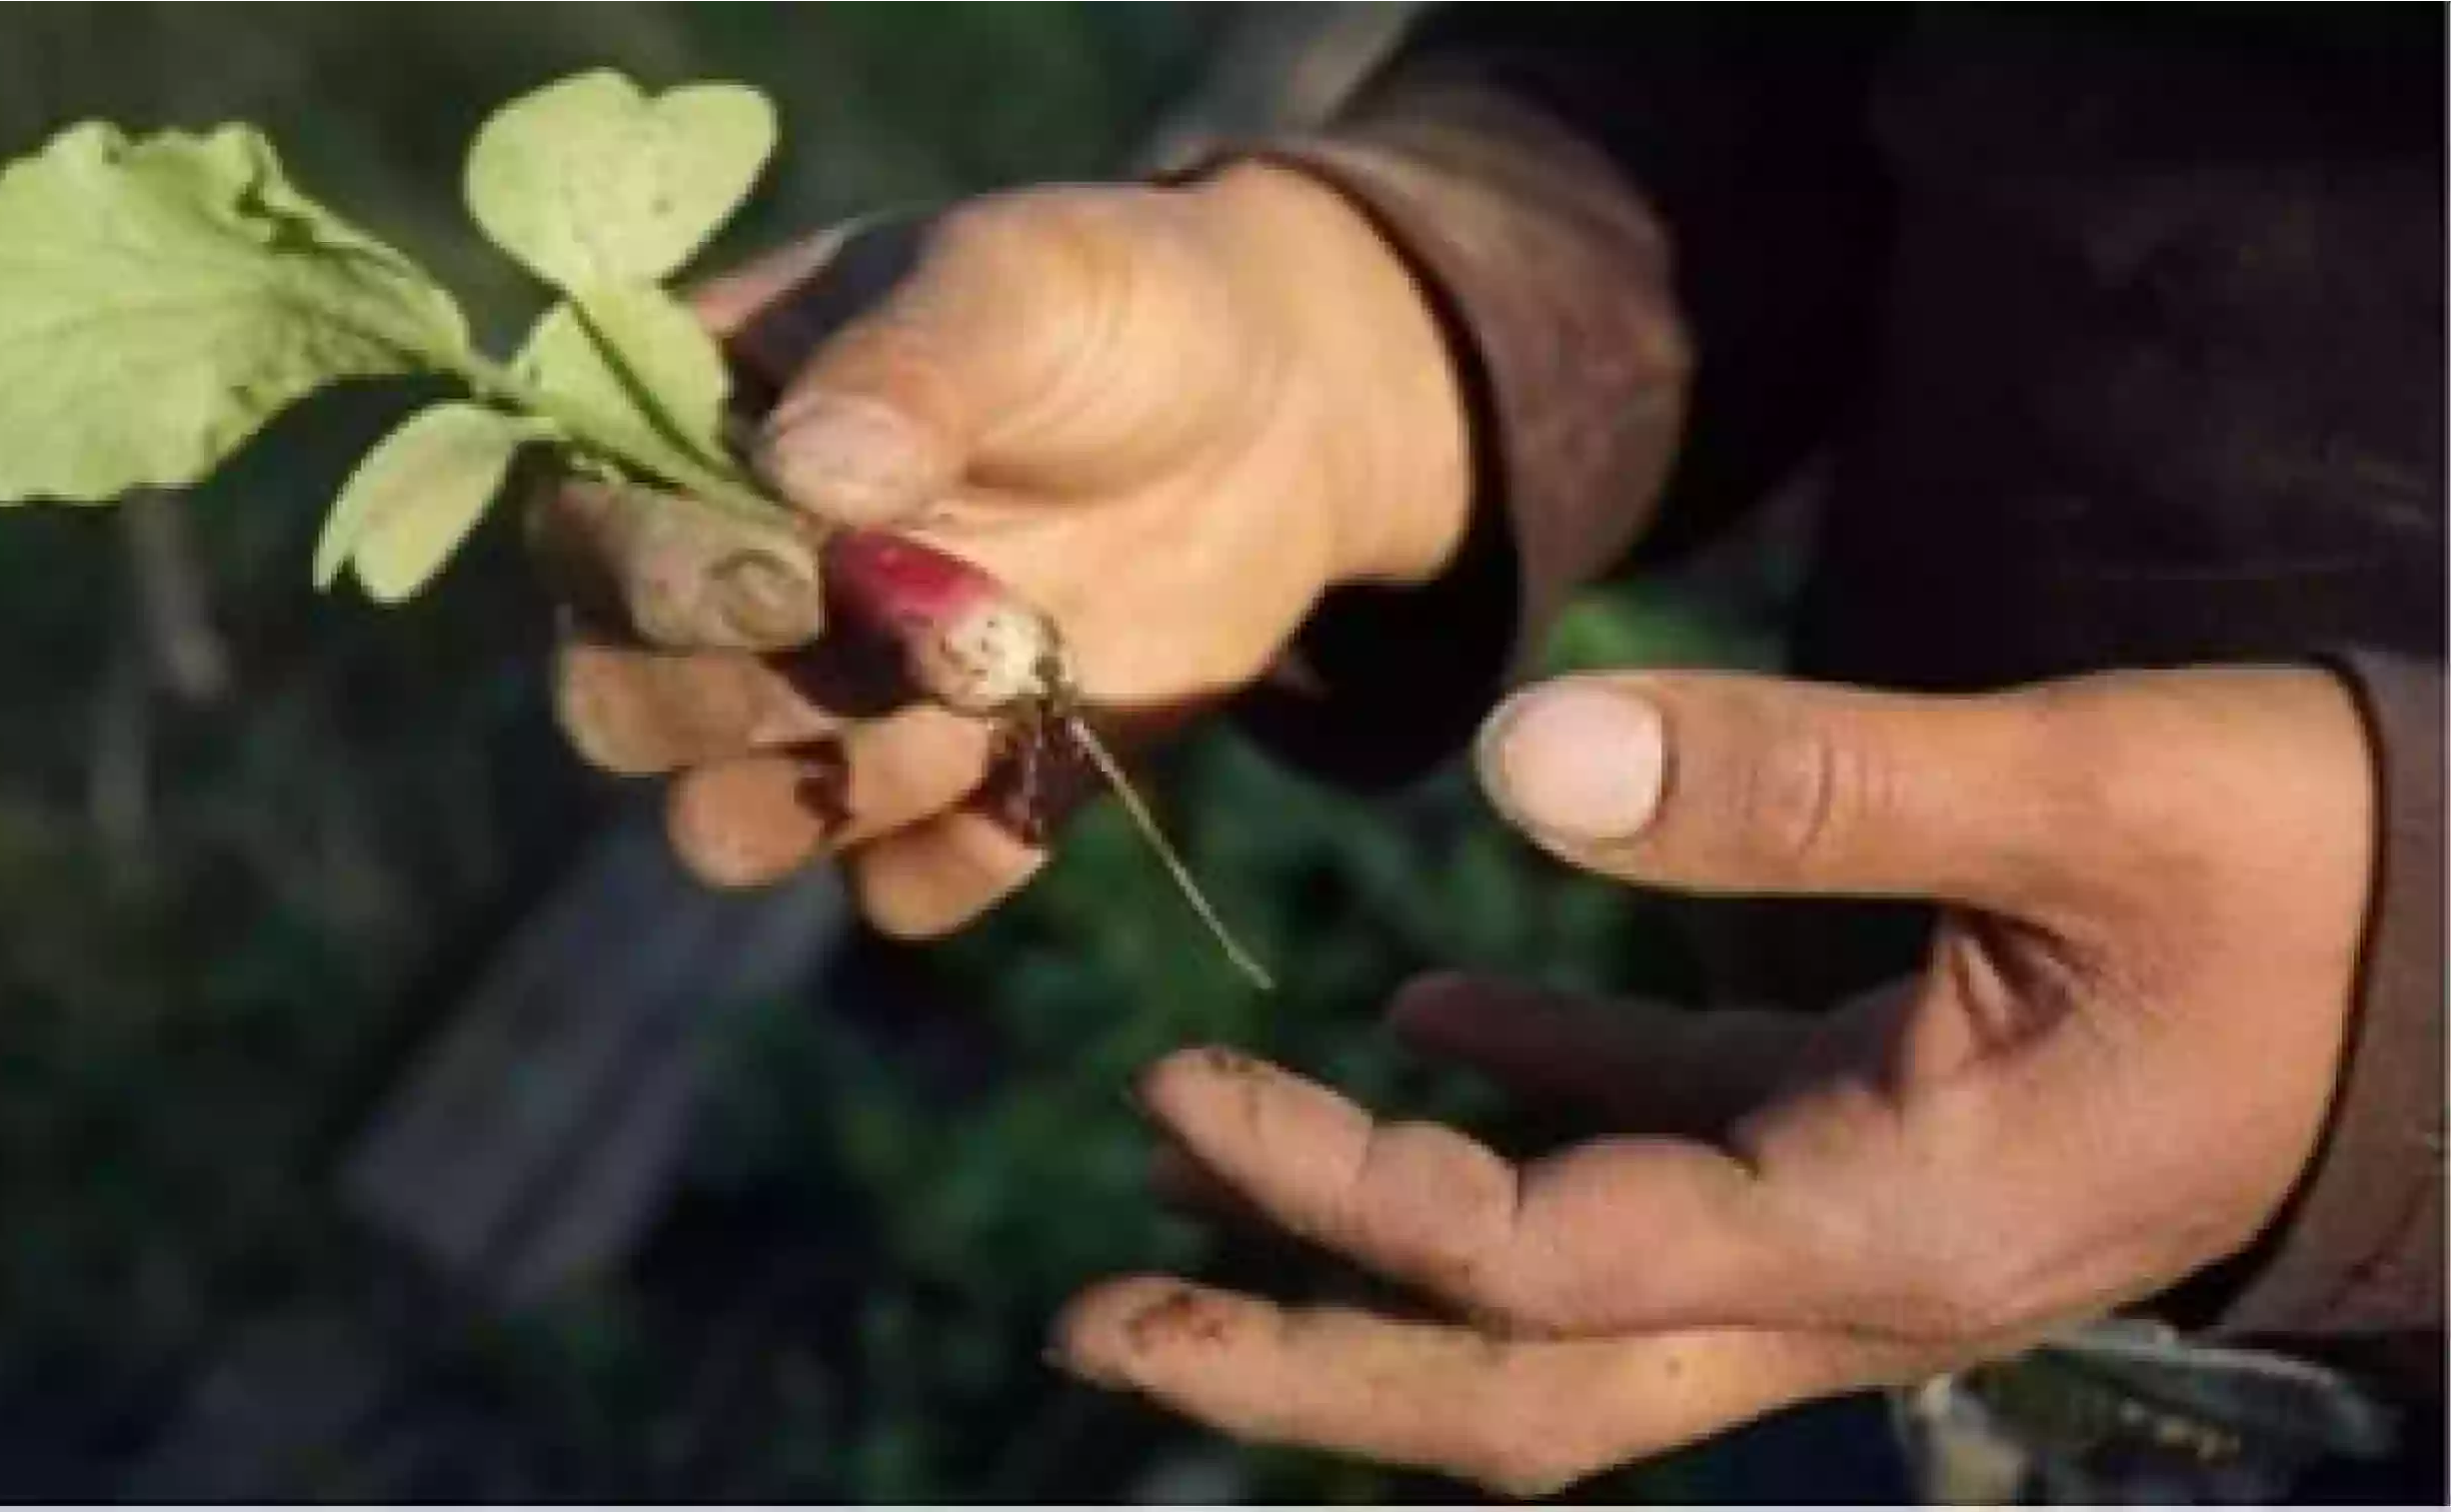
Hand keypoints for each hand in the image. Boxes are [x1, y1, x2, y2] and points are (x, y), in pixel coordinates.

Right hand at [539, 163, 1470, 935]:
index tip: (799, 566)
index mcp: (695, 426)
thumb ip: (907, 368)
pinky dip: (962, 855)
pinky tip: (1050, 750)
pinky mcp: (946, 795)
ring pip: (730, 827)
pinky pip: (897, 892)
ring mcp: (831, 702)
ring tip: (995, 679)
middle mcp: (727, 583)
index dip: (653, 578)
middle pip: (617, 709)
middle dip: (750, 698)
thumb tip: (799, 469)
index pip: (576, 537)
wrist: (1274, 414)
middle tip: (920, 634)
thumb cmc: (1111, 310)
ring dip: (849, 787)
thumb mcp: (1018, 286)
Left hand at [1052, 665, 2374, 1494]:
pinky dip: (1533, 1095)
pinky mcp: (1880, 1134)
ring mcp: (1858, 1214)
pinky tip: (1427, 1020)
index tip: (1179, 1098)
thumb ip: (1801, 786)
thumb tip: (1512, 766)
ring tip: (1200, 1177)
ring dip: (1384, 1244)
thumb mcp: (2079, 796)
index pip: (1531, 1261)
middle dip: (1300, 1371)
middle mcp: (1849, 1266)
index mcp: (1883, 1227)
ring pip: (1572, 1281)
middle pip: (1519, 1382)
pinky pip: (1665, 1148)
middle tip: (1092, 1332)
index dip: (1337, 1198)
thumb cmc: (2331, 869)